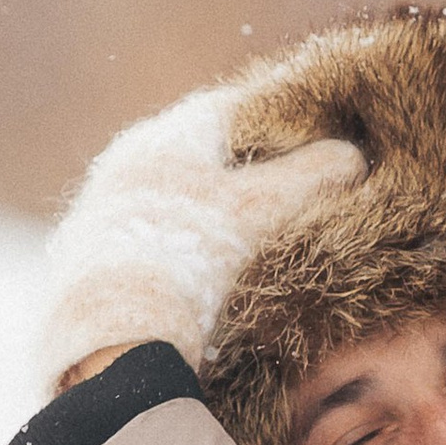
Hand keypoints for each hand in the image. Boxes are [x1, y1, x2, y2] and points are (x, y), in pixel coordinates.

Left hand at [37, 88, 363, 390]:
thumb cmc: (191, 257)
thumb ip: (313, 175)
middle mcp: (126, 163)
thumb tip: (352, 155)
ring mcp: (104, 212)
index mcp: (164, 135)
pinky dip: (188, 248)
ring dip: (217, 214)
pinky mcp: (93, 260)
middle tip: (296, 192)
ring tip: (258, 240)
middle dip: (250, 170)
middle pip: (203, 154)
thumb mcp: (264, 209)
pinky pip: (155, 238)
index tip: (319, 139)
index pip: (233, 107)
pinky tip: (210, 277)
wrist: (110, 337)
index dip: (283, 120)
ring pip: (178, 199)